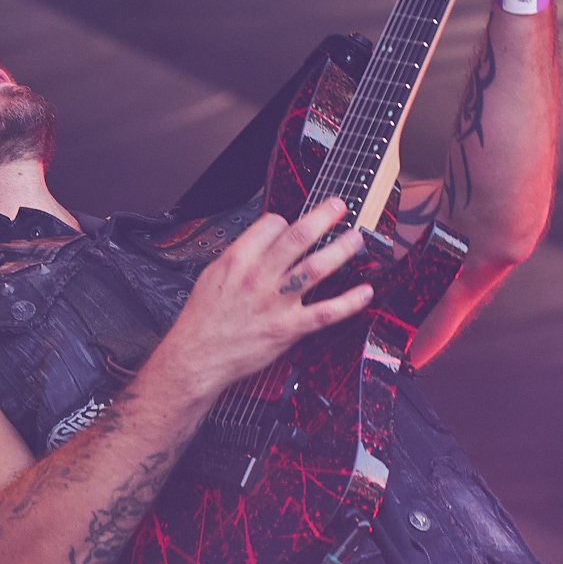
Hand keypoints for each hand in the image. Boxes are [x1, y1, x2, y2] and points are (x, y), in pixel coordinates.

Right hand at [155, 197, 373, 400]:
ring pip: (316, 268)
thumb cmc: (203, 320)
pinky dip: (349, 302)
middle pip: (298, 238)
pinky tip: (364, 292)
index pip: (271, 225)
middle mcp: (259, 277)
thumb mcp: (213, 275)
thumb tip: (261, 240)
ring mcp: (276, 302)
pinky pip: (326, 312)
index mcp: (238, 259)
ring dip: (341, 250)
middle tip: (340, 206)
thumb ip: (241, 256)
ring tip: (356, 238)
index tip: (295, 222)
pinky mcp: (288, 328)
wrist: (197, 357)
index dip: (287, 220)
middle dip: (324, 217)